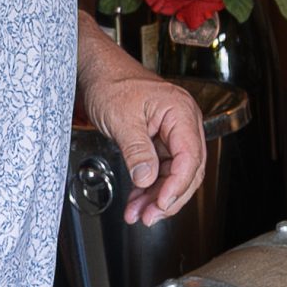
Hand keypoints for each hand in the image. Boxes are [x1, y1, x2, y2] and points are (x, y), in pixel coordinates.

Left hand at [83, 64, 208, 226]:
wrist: (95, 70)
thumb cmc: (110, 82)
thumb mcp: (122, 119)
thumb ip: (137, 151)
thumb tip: (147, 179)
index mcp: (180, 112)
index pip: (190, 157)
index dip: (177, 185)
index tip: (161, 203)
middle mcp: (182, 122)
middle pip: (188, 170)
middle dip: (169, 197)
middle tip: (150, 216)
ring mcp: (171, 132)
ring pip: (174, 174)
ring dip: (157, 196)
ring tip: (138, 213)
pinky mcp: (159, 140)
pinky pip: (160, 169)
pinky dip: (149, 187)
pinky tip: (137, 200)